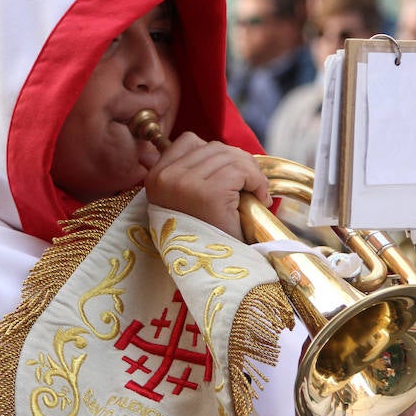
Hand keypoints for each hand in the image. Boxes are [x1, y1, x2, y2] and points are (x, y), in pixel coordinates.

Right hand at [143, 132, 270, 240]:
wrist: (214, 274)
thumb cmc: (204, 237)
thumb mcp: (187, 200)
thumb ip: (192, 171)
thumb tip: (217, 147)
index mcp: (155, 177)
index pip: (189, 141)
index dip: (216, 155)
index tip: (229, 176)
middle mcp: (165, 177)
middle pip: (214, 147)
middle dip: (238, 163)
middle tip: (251, 186)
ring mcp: (184, 184)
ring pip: (230, 156)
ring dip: (250, 172)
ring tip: (255, 194)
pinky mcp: (208, 193)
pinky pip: (240, 170)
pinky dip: (257, 181)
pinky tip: (260, 198)